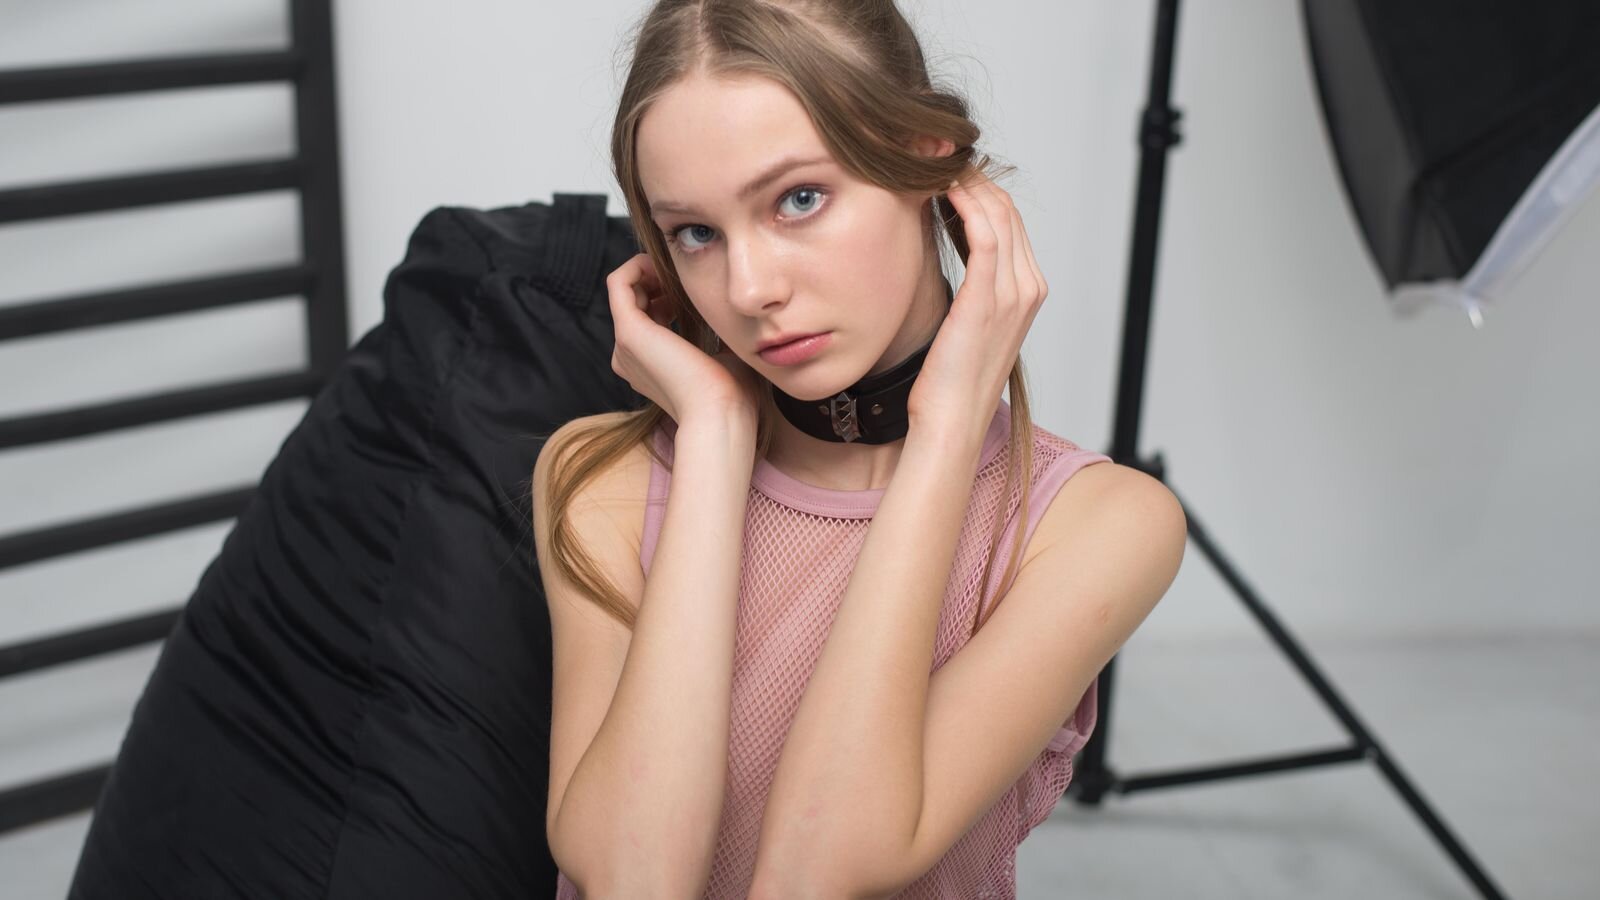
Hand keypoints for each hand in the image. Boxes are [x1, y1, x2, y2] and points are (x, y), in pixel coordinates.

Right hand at [607, 252, 764, 428]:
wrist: (719, 414)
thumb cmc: (730, 395)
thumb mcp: (724, 358)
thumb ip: (720, 338)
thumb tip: (734, 318)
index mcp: (647, 367)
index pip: (647, 318)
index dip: (666, 295)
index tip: (691, 291)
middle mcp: (629, 358)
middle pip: (635, 302)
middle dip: (658, 280)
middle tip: (685, 279)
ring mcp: (625, 345)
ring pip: (626, 290)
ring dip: (650, 270)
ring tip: (677, 272)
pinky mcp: (628, 332)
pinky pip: (618, 283)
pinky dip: (638, 265)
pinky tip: (662, 264)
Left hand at [906, 170, 1048, 435]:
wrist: (951, 421)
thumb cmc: (949, 379)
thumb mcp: (967, 322)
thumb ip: (970, 285)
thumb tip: (946, 250)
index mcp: (1029, 290)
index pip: (1010, 221)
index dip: (978, 191)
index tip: (944, 174)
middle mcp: (1029, 287)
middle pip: (1007, 210)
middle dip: (973, 179)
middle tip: (936, 161)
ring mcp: (1014, 292)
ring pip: (999, 214)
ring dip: (966, 184)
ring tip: (934, 168)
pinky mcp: (989, 298)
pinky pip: (985, 233)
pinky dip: (965, 205)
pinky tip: (940, 191)